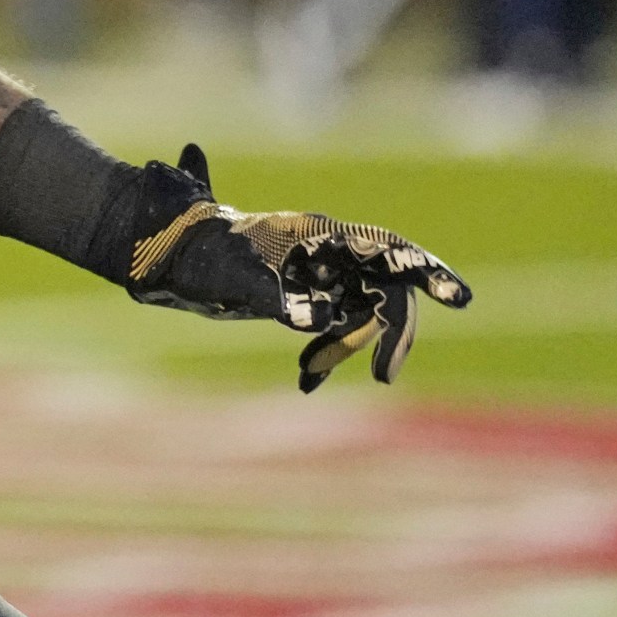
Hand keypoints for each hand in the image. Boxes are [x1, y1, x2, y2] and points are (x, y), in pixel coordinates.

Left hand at [124, 145, 471, 391]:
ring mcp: (314, 274)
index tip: (459, 299)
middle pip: (384, 287)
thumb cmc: (193, 255)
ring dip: (348, 348)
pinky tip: (306, 381)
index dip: (426, 270)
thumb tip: (317, 322)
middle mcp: (322, 252)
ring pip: (359, 314)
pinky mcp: (300, 297)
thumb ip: (275, 296)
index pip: (386, 248)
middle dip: (392, 331)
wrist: (157, 252)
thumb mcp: (229, 277)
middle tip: (383, 376)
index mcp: (314, 235)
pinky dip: (326, 354)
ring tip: (310, 377)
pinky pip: (333, 328)